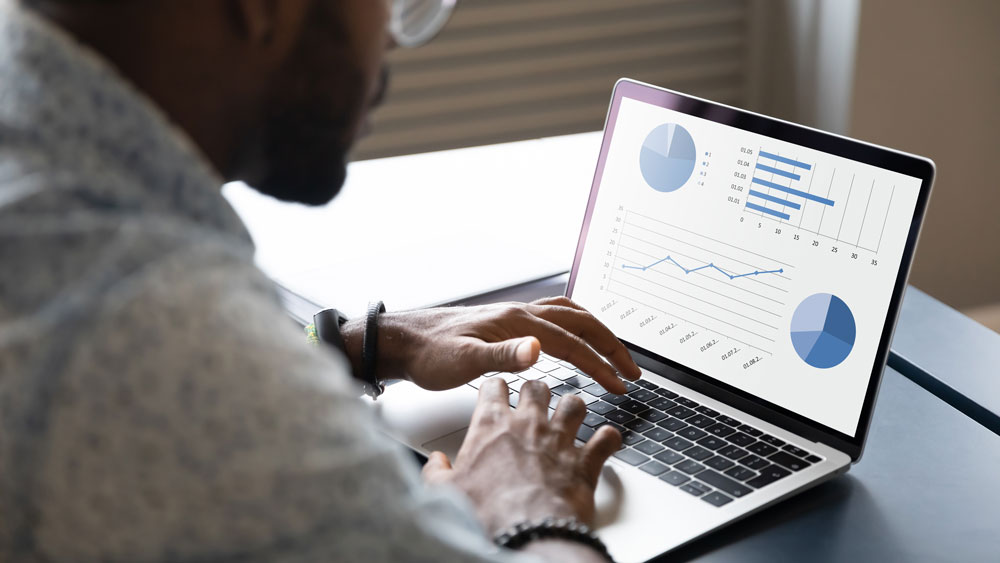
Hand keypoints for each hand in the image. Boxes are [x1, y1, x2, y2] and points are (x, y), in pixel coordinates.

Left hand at [341, 297, 640, 393]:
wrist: (406, 340)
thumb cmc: (430, 354)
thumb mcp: (463, 361)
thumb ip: (502, 356)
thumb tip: (538, 350)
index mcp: (517, 322)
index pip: (572, 343)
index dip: (600, 364)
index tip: (621, 385)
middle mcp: (522, 312)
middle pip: (581, 322)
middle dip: (611, 346)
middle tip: (632, 371)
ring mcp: (517, 314)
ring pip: (572, 315)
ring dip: (598, 333)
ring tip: (616, 354)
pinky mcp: (509, 320)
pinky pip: (556, 315)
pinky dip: (577, 324)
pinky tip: (577, 337)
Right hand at [422, 378, 620, 534]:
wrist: (528, 533)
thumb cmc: (488, 513)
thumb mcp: (446, 492)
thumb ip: (437, 472)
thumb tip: (434, 464)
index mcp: (493, 425)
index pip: (494, 386)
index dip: (496, 387)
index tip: (497, 392)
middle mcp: (529, 424)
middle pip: (537, 386)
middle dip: (536, 391)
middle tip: (535, 401)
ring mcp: (561, 439)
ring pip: (575, 403)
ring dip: (573, 408)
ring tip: (570, 415)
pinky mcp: (586, 461)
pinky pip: (607, 438)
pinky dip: (608, 439)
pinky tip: (605, 441)